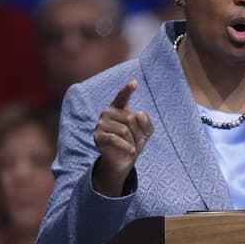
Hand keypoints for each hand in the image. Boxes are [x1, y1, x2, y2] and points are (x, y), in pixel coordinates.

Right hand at [93, 80, 153, 195]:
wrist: (123, 160)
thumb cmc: (134, 141)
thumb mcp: (146, 131)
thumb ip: (146, 121)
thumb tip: (138, 114)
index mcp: (119, 108)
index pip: (122, 96)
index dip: (127, 90)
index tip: (135, 82)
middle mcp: (107, 112)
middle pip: (130, 118)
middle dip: (138, 132)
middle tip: (138, 141)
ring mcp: (101, 124)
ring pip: (124, 129)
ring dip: (133, 140)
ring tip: (133, 146)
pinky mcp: (98, 136)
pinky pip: (115, 138)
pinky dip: (126, 146)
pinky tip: (132, 151)